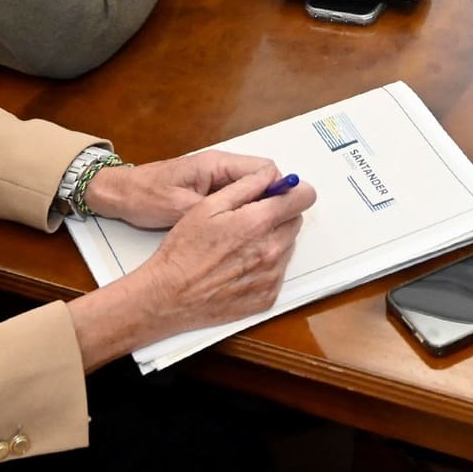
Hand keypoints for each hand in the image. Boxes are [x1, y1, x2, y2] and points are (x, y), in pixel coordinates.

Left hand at [82, 149, 270, 228]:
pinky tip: (239, 233)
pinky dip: (242, 212)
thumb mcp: (180, 207)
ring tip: (256, 234)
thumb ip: (215, 208)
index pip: (264, 170)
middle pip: (261, 180)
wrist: (118, 194)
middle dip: (270, 202)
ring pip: (250, 190)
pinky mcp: (208, 191)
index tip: (279, 214)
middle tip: (270, 229)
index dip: (277, 191)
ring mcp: (215, 178)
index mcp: (216, 164)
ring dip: (256, 208)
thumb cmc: (145, 196)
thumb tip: (249, 213)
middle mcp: (220, 167)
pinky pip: (236, 198)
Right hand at [131, 163, 317, 338]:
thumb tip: (271, 174)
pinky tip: (239, 266)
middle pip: (295, 221)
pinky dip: (265, 265)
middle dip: (278, 215)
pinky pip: (278, 272)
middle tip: (249, 220)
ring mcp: (271, 277)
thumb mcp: (208, 207)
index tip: (280, 192)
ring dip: (272, 240)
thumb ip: (246, 186)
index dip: (293, 190)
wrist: (168, 297)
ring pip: (287, 246)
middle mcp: (272, 251)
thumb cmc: (183, 250)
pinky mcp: (267, 297)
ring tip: (239, 245)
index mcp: (258, 223)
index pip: (303, 197)